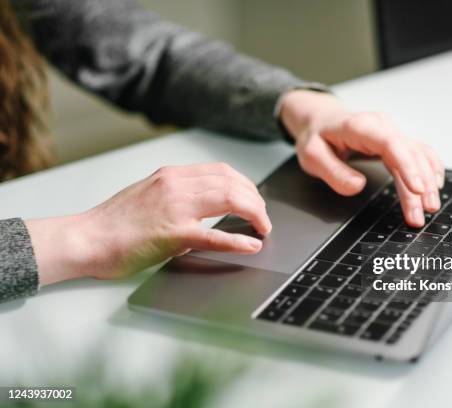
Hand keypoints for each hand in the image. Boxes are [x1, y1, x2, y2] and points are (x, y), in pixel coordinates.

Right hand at [26, 163, 270, 285]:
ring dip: (254, 214)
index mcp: (171, 175)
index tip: (255, 198)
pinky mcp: (173, 234)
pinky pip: (215, 234)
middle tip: (264, 217)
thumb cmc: (113, 222)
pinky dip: (238, 240)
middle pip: (232, 182)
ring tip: (263, 228)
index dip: (246, 185)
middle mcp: (176, 185)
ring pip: (230, 199)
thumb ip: (179, 198)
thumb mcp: (150, 196)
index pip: (221, 171)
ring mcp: (175, 207)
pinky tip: (251, 244)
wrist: (86, 239)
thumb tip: (206, 214)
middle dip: (256, 200)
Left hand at [279, 90, 444, 226]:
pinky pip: (419, 154)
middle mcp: (381, 126)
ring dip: (427, 182)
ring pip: (418, 156)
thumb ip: (333, 172)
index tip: (417, 189)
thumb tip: (357, 186)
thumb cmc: (316, 137)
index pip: (391, 143)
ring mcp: (391, 133)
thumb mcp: (312, 156)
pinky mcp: (396, 142)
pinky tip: (435, 187)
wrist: (320, 121)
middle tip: (421, 214)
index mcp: (360, 126)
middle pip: (409, 154)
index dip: (407, 166)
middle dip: (419, 186)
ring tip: (430, 208)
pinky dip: (429, 170)